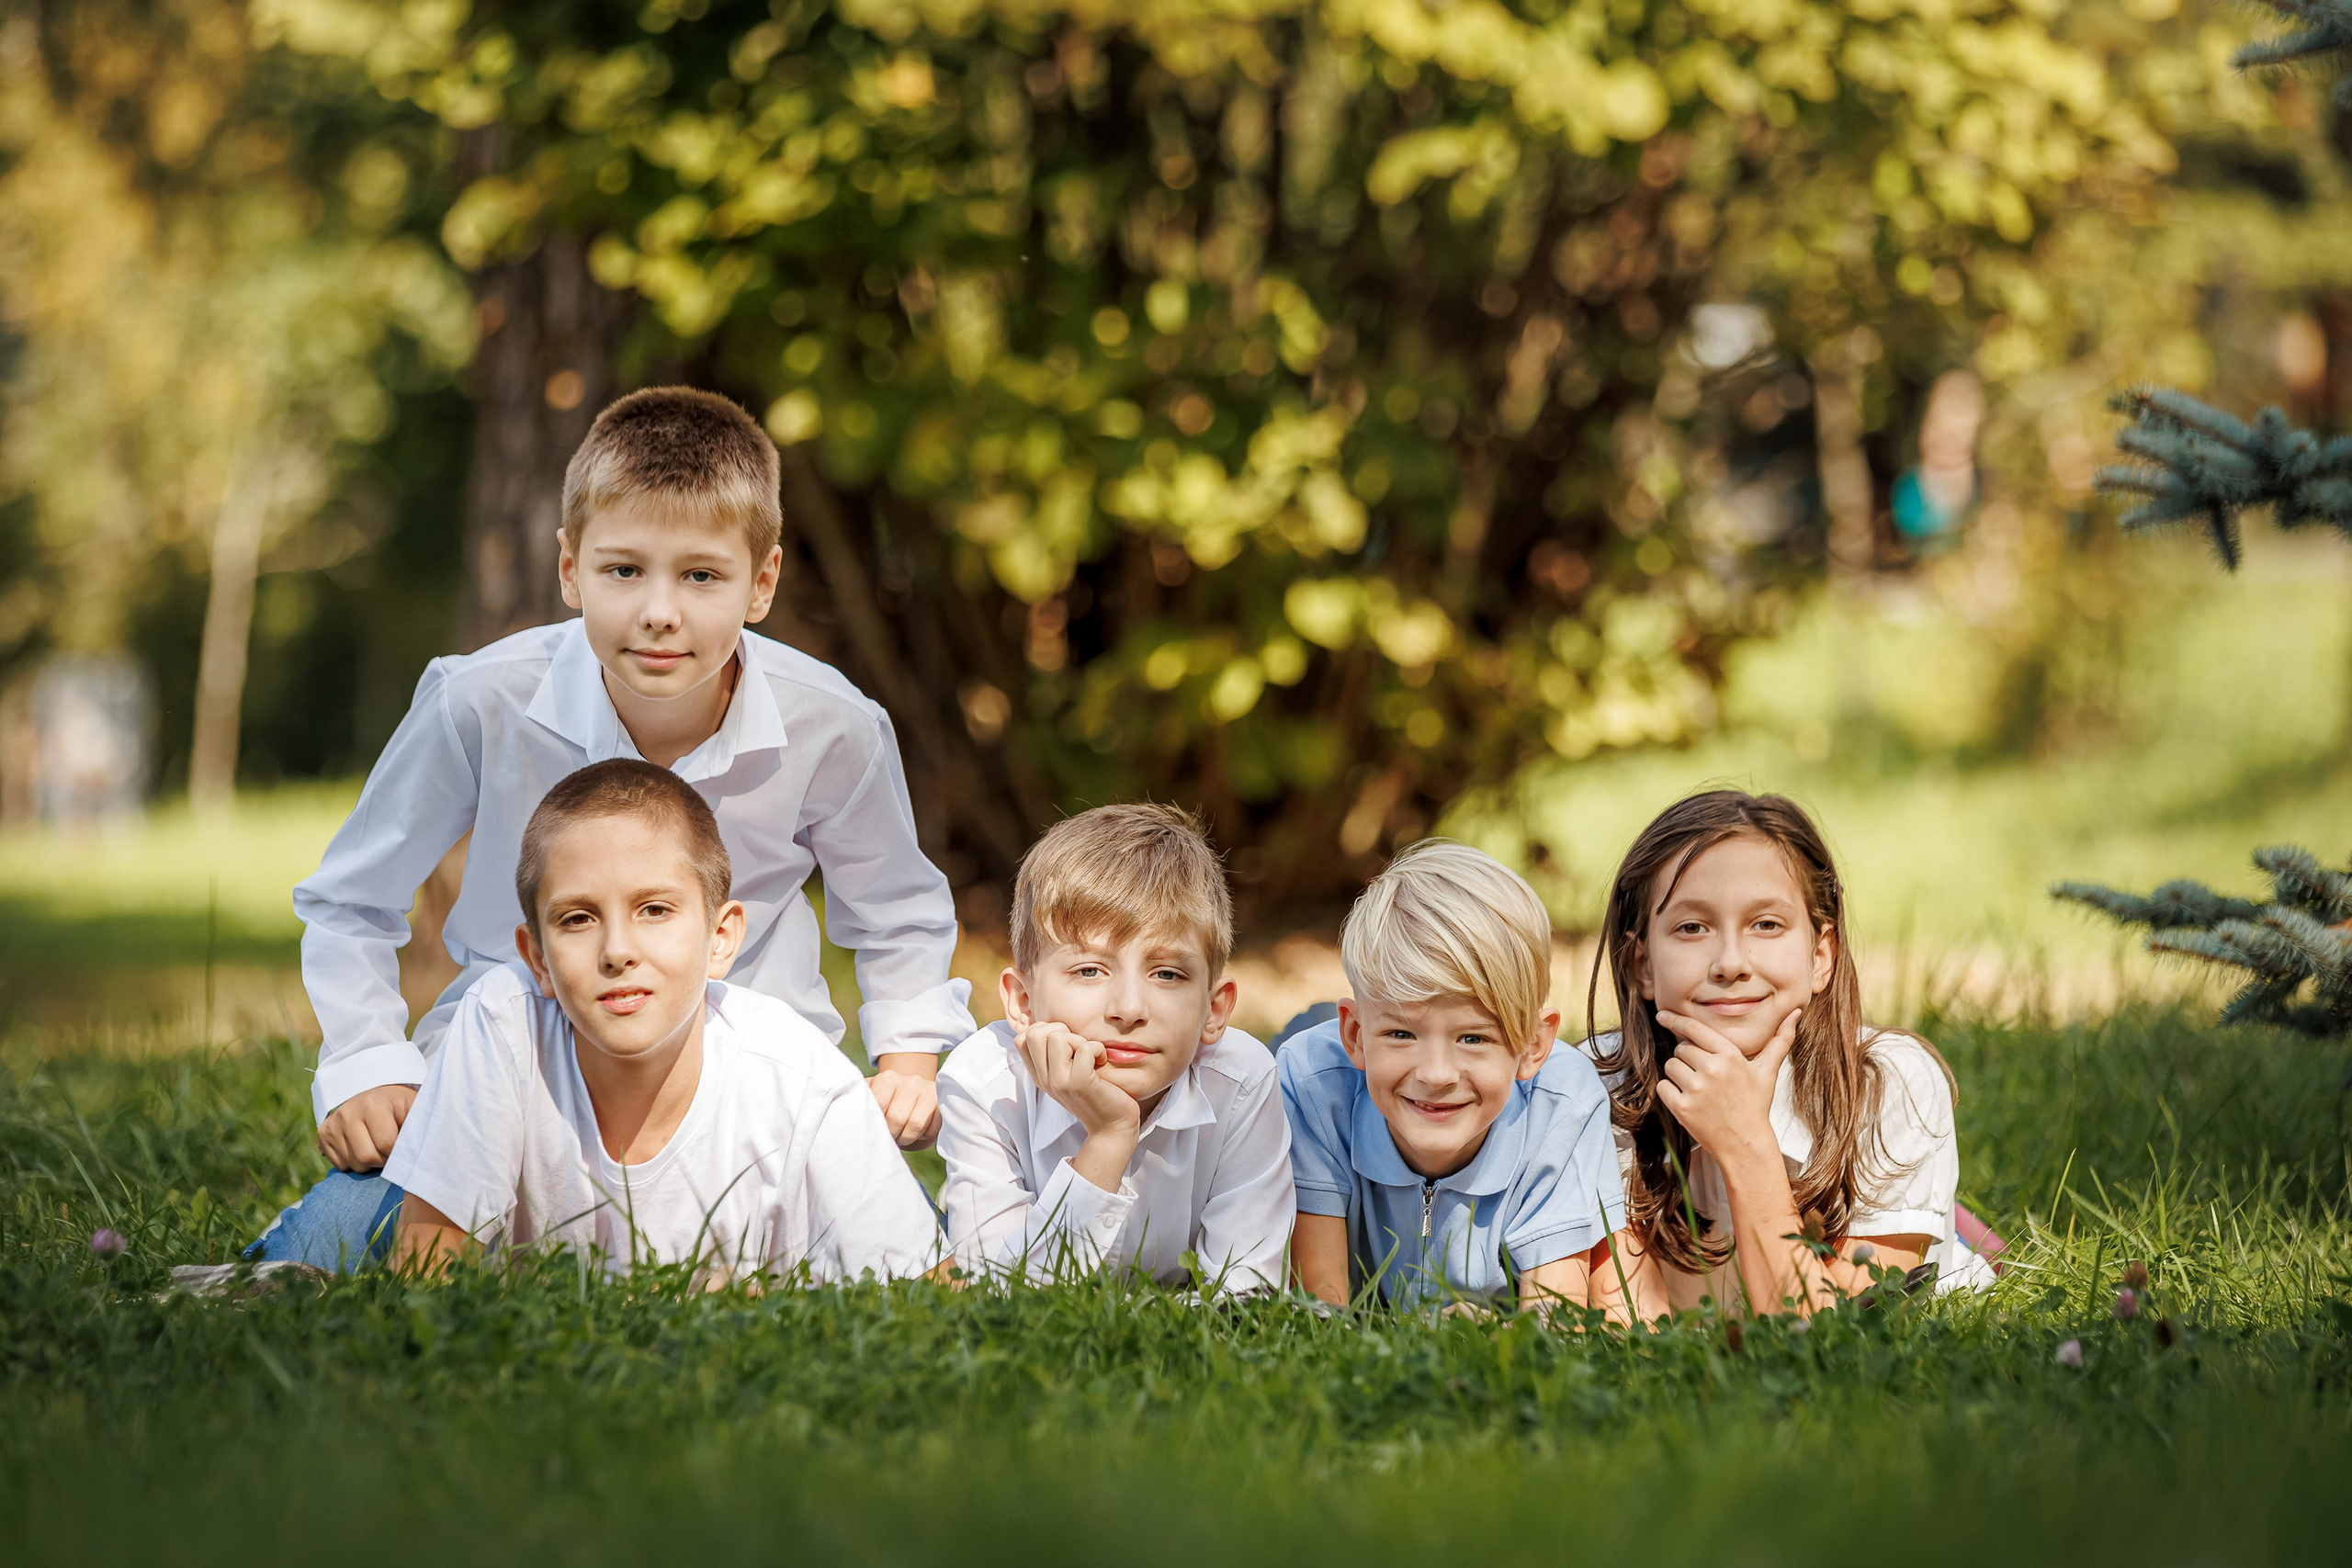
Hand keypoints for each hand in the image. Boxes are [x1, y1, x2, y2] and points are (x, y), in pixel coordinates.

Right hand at [318, 1083, 416, 1171]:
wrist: (374, 1094)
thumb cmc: (398, 1105)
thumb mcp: (414, 1108)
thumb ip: (418, 1127)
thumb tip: (418, 1153)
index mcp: (372, 1104)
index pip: (386, 1144)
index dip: (398, 1152)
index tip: (403, 1146)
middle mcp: (347, 1113)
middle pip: (366, 1158)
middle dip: (383, 1161)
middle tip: (390, 1150)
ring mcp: (332, 1124)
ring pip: (354, 1164)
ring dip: (370, 1164)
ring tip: (377, 1146)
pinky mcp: (323, 1134)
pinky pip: (340, 1165)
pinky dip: (355, 1163)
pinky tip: (362, 1146)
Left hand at [867, 1053, 943, 1149]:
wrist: (913, 1091)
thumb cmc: (886, 1103)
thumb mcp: (871, 1098)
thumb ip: (860, 1106)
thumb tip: (847, 1126)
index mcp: (887, 1079)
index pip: (878, 1103)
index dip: (876, 1123)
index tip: (874, 1128)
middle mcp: (909, 1080)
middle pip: (897, 1117)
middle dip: (891, 1134)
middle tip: (889, 1137)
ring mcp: (928, 1090)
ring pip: (915, 1124)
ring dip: (907, 1138)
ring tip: (902, 1137)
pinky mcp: (942, 1102)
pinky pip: (933, 1128)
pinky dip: (924, 1137)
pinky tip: (918, 1132)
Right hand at [1015, 1022, 1141, 1141]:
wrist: (1113, 1126)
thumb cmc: (1096, 1093)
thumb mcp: (1069, 1072)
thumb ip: (1056, 1054)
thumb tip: (1053, 1025)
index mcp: (1039, 1075)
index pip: (1021, 1038)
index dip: (1044, 1030)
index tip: (1065, 1043)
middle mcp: (1043, 1079)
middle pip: (1034, 1033)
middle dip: (1060, 1030)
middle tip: (1078, 1047)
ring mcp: (1059, 1082)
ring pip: (1057, 1037)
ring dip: (1080, 1040)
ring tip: (1090, 1056)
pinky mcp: (1079, 1084)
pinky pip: (1085, 1048)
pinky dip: (1098, 1049)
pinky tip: (1101, 1062)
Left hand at [1652, 1002, 1797, 1166]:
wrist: (1745, 1143)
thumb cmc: (1755, 1104)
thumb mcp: (1767, 1071)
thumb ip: (1780, 1040)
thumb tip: (1796, 1012)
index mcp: (1730, 1056)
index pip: (1694, 1029)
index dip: (1675, 1020)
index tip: (1663, 1015)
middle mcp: (1711, 1070)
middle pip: (1681, 1048)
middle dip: (1688, 1058)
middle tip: (1705, 1074)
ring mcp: (1695, 1089)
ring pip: (1670, 1066)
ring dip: (1679, 1075)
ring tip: (1699, 1088)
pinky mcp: (1682, 1107)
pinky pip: (1662, 1087)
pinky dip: (1670, 1091)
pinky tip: (1688, 1099)